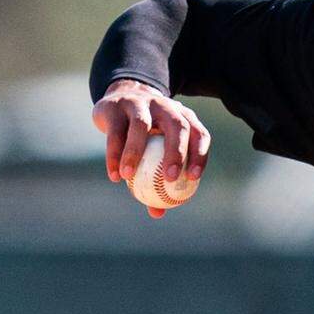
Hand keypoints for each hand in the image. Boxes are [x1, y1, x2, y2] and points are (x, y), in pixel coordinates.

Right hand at [91, 79, 210, 218]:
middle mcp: (165, 106)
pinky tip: (114, 175)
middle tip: (169, 179)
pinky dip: (114, 154)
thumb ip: (157, 178)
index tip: (193, 178)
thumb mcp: (154, 151)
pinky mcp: (116, 107)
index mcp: (182, 116)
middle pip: (177, 126)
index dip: (200, 154)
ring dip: (135, 152)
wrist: (117, 100)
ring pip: (141, 126)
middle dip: (176, 152)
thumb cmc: (144, 135)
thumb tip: (158, 213)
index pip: (199, 134)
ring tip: (129, 177)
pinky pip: (115, 132)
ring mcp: (141, 103)